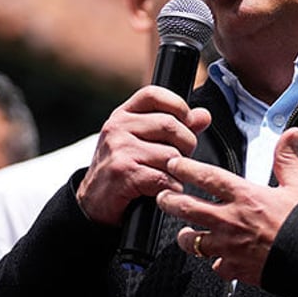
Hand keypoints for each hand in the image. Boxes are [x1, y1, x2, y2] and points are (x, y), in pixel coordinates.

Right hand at [77, 85, 211, 225]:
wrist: (94, 202)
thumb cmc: (123, 169)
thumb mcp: (144, 141)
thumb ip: (175, 128)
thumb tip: (204, 116)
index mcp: (124, 114)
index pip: (154, 94)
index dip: (178, 106)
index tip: (187, 123)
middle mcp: (118, 127)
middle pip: (170, 125)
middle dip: (186, 144)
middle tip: (181, 159)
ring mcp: (119, 149)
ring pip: (170, 154)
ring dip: (178, 170)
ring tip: (169, 176)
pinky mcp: (123, 173)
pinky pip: (163, 177)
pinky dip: (172, 187)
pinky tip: (165, 190)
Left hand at [157, 127, 297, 285]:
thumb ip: (287, 160)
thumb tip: (291, 134)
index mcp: (246, 196)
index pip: (207, 177)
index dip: (186, 168)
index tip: (173, 164)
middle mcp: (232, 220)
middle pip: (188, 207)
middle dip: (169, 201)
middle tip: (161, 196)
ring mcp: (230, 247)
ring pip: (193, 241)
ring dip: (185, 236)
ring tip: (183, 232)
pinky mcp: (235, 269)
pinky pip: (215, 266)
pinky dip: (214, 262)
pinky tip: (215, 260)